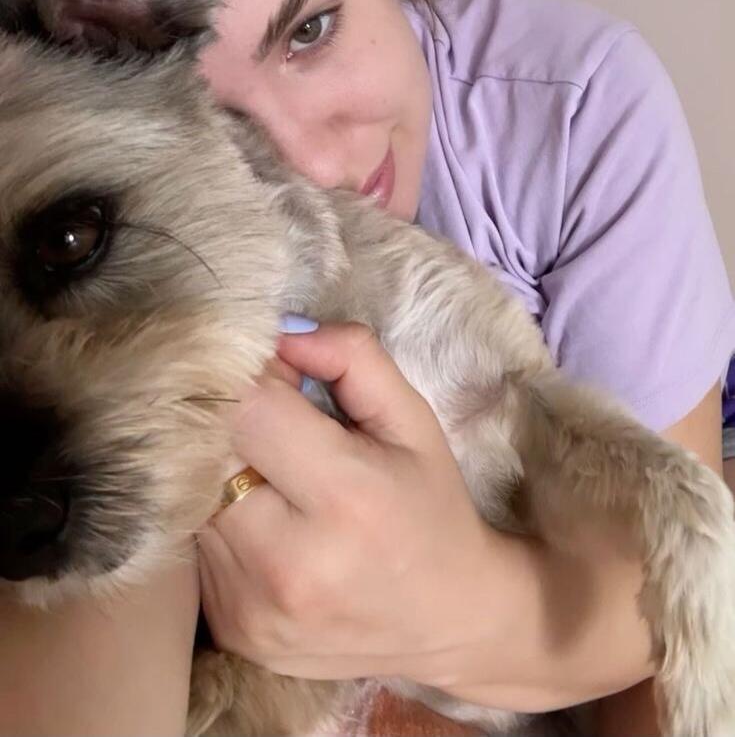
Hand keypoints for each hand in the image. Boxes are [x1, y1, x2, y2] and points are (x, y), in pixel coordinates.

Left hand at [197, 322, 492, 686]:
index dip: (256, 376)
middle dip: (232, 419)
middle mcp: (287, 560)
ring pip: (192, 494)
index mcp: (345, 496)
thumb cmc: (427, 506)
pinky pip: (195, 542)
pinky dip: (220, 518)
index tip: (281, 378)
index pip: (249, 407)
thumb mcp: (411, 419)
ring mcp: (249, 603)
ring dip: (220, 469)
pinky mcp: (228, 628)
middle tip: (273, 421)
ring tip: (275, 475)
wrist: (445, 622)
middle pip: (207, 450)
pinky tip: (264, 521)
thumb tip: (280, 332)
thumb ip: (352, 357)